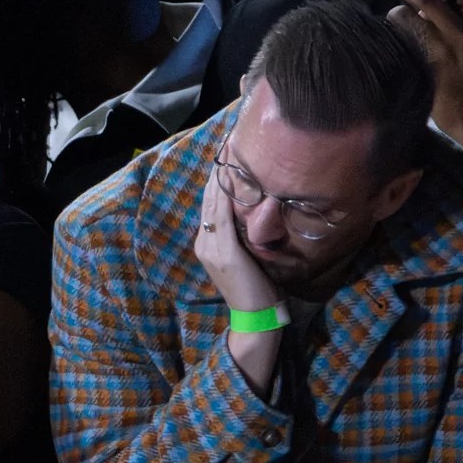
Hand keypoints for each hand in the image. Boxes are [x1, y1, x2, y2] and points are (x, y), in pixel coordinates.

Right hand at [194, 168, 279, 313]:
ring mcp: (211, 248)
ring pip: (213, 205)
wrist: (255, 317)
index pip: (210, 206)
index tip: (225, 158)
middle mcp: (204, 244)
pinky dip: (224, 196)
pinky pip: (221, 217)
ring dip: (219, 178)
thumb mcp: (246, 259)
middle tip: (226, 146)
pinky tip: (229, 179)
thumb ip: (242, 239)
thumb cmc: (257, 290)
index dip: (216, 182)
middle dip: (217, 173)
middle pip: (208, 201)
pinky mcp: (224, 252)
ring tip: (227, 154)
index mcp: (207, 245)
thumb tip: (254, 217)